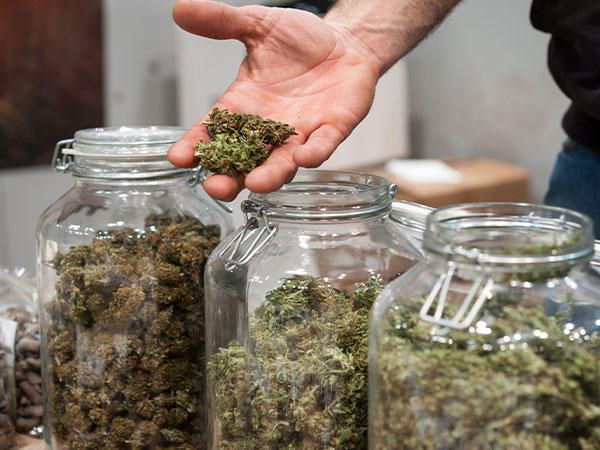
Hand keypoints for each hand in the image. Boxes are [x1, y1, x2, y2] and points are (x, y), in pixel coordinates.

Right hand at [168, 0, 380, 200]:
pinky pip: (323, 144)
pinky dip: (314, 153)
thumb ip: (222, 22)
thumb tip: (181, 10)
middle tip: (215, 188)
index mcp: (245, 105)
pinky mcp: (333, 127)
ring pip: (282, 162)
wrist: (344, 41)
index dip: (196, 145)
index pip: (214, 130)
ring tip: (255, 183)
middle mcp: (269, 127)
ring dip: (270, 175)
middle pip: (244, 160)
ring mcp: (301, 131)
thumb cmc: (301, 40)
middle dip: (230, 176)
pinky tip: (303, 157)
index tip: (179, 158)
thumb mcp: (258, 26)